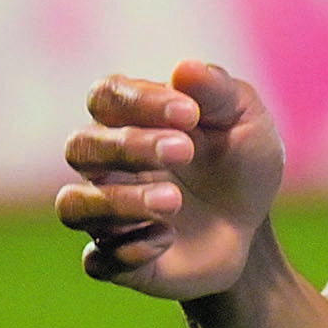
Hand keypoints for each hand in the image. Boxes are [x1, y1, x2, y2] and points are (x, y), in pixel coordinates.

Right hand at [57, 60, 285, 298]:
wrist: (253, 225)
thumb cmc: (241, 161)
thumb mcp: (245, 120)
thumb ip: (216, 92)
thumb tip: (184, 68)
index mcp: (132, 121)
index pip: (106, 96)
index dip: (138, 101)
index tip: (189, 113)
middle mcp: (106, 166)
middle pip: (80, 147)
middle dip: (128, 147)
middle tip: (183, 151)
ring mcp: (106, 214)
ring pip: (74, 206)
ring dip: (120, 202)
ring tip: (174, 201)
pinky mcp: (117, 260)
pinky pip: (97, 260)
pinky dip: (128, 250)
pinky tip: (167, 238)